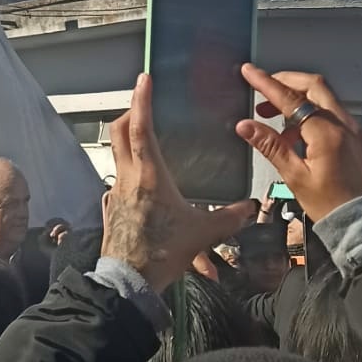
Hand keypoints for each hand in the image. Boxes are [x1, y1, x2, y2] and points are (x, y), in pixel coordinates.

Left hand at [103, 74, 255, 293]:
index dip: (141, 101)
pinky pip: (118, 178)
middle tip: (142, 104)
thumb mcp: (201, 234)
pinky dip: (128, 168)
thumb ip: (228, 218)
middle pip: (119, 132)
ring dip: (127, 140)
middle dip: (128, 113)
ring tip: (145, 139)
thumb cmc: (162, 252)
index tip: (144, 80)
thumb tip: (250, 208)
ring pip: (117, 154)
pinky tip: (143, 180)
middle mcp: (128, 177)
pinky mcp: (112, 207)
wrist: (129, 281)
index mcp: (148, 175)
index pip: (140, 128)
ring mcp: (116, 191)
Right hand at [235, 66, 361, 222]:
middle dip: (285, 81)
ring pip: (322, 96)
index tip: (249, 72)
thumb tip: (246, 126)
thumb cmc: (332, 206)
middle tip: (263, 88)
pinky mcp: (356, 136)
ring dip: (297, 97)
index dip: (266, 83)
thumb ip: (271, 147)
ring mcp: (352, 128)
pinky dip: (310, 111)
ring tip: (273, 116)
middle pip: (312, 85)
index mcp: (326, 133)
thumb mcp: (296, 178)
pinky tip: (295, 132)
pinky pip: (330, 111)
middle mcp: (343, 124)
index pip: (290, 99)